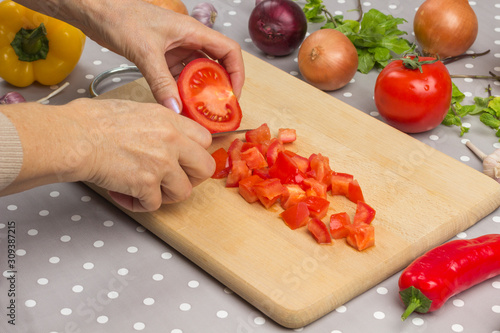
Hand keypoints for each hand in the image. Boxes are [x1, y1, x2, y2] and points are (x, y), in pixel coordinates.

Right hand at [71, 98, 215, 211]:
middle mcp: (172, 141)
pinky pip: (154, 204)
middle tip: (173, 181)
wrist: (74, 137)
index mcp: (169, 120)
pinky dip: (139, 204)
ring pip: (183, 192)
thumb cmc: (92, 122)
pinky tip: (124, 194)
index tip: (186, 161)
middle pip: (205, 168)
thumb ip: (159, 125)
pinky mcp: (147, 184)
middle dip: (191, 178)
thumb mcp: (136, 110)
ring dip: (164, 195)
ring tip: (145, 190)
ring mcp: (162, 163)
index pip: (205, 140)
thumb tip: (167, 136)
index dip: (196, 154)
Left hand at [78, 0, 244, 111]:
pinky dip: (181, 90)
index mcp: (193, 31)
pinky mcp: (162, 57)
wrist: (95, 11)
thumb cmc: (120, 17)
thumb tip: (175, 109)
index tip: (232, 94)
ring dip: (199, 90)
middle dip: (219, 86)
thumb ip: (161, 82)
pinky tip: (179, 104)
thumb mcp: (145, 52)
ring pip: (197, 73)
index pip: (229, 51)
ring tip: (200, 111)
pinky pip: (178, 76)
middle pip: (216, 64)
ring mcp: (175, 49)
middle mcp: (188, 40)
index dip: (236, 73)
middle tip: (217, 108)